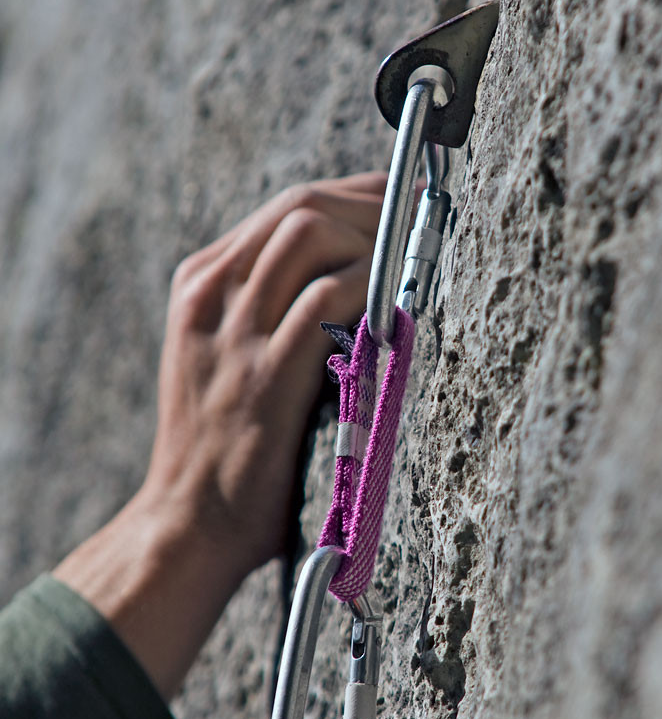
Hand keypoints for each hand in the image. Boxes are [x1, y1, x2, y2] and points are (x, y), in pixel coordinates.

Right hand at [54, 172, 386, 697]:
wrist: (187, 524)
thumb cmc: (221, 449)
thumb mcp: (222, 360)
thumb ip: (265, 313)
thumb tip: (345, 278)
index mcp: (201, 287)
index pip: (284, 209)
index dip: (352, 194)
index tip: (397, 199)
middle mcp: (212, 297)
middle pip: (300, 208)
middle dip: (371, 204)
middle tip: (418, 219)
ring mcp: (234, 333)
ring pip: (309, 234)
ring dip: (373, 237)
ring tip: (411, 256)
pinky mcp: (264, 376)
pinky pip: (325, 298)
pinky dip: (367, 286)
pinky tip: (395, 300)